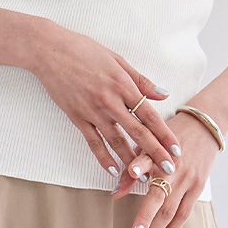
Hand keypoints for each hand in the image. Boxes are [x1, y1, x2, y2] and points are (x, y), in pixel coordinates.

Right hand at [29, 20, 182, 180]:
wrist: (51, 51)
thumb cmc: (85, 50)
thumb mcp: (117, 59)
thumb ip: (141, 80)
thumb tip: (163, 94)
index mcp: (122, 84)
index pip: (149, 114)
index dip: (164, 134)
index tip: (176, 149)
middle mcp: (110, 100)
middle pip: (137, 132)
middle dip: (155, 153)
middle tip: (168, 171)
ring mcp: (93, 111)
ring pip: (116, 141)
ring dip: (132, 161)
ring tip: (143, 177)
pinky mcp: (77, 117)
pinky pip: (93, 142)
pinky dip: (104, 158)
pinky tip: (113, 170)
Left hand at [111, 111, 220, 227]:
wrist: (204, 126)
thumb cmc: (172, 134)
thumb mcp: (150, 141)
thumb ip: (134, 165)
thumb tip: (116, 193)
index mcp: (158, 150)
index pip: (143, 164)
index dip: (132, 177)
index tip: (118, 194)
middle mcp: (173, 166)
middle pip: (160, 197)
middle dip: (146, 220)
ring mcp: (187, 178)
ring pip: (172, 210)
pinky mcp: (198, 186)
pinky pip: (185, 212)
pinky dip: (173, 227)